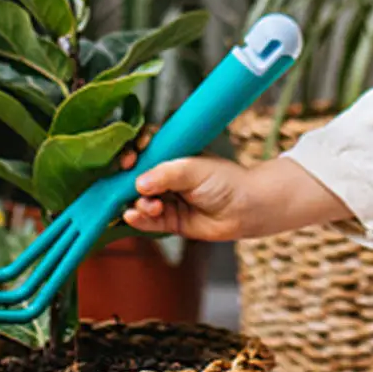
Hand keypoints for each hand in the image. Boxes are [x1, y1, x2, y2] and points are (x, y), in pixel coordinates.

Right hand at [121, 153, 268, 240]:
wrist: (246, 208)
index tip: (130, 157)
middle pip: (135, 177)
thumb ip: (165, 175)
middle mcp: (166, 177)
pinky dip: (138, 218)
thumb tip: (138, 183)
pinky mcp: (169, 221)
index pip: (144, 150)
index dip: (134, 152)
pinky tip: (133, 215)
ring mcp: (167, 199)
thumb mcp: (193, 169)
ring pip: (139, 200)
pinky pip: (147, 220)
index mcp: (172, 156)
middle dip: (126, 180)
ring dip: (138, 202)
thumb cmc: (225, 180)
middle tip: (126, 181)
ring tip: (151, 205)